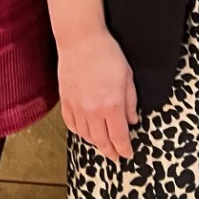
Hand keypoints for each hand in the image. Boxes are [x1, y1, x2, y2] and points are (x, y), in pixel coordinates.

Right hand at [58, 30, 139, 161]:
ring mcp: (77, 108)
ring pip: (86, 136)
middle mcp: (93, 111)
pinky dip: (80, 132)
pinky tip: (85, 133)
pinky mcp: (66, 102)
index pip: (119, 136)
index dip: (124, 149)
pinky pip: (72, 125)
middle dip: (110, 151)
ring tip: (103, 145)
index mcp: (112, 105)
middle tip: (115, 157)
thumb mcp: (127, 77)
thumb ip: (130, 102)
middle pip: (102, 141)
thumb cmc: (106, 54)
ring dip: (96, 143)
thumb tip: (132, 120)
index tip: (127, 154)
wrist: (81, 41)